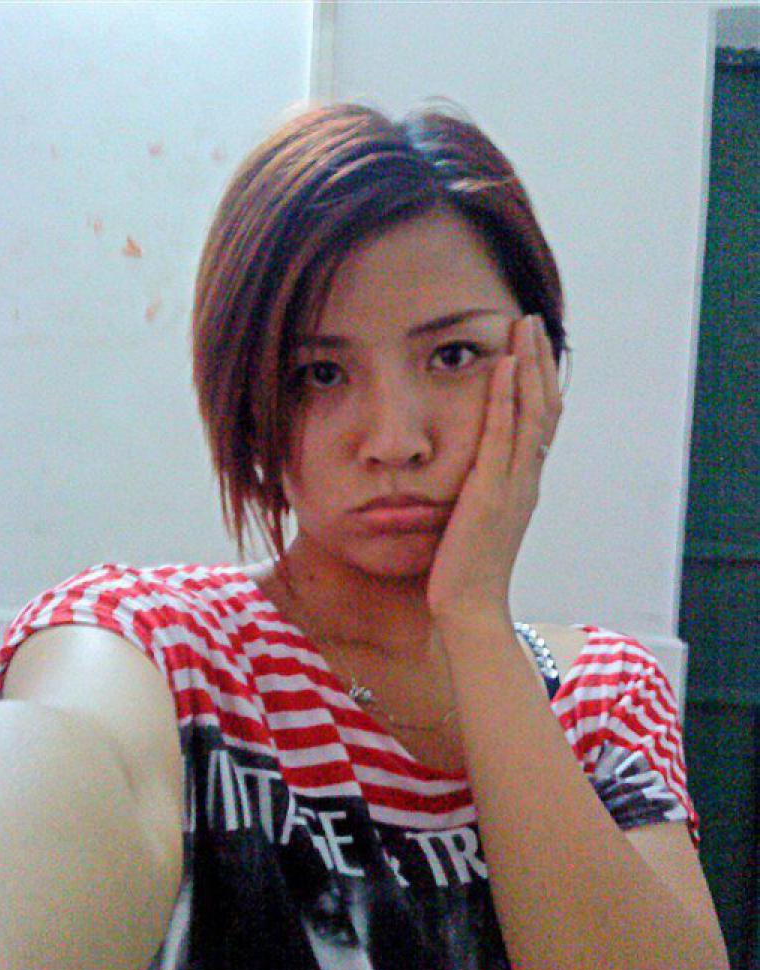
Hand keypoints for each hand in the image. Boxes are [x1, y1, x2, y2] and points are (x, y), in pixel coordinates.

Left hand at [426, 313, 562, 623]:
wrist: (469, 610)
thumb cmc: (464, 573)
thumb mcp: (473, 523)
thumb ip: (477, 493)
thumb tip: (466, 474)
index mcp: (522, 485)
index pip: (539, 422)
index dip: (538, 381)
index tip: (530, 346)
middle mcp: (526, 480)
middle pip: (544, 407)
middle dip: (539, 361)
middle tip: (532, 320)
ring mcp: (513, 486)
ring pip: (532, 413)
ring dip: (528, 366)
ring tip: (523, 327)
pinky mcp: (490, 494)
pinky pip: (502, 437)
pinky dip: (506, 399)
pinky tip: (503, 367)